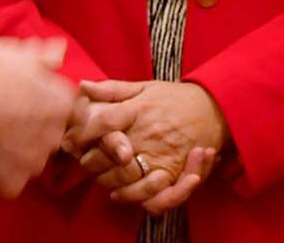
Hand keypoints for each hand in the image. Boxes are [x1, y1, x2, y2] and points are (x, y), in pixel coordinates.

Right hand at [0, 37, 74, 197]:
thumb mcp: (13, 54)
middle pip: (48, 134)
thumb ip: (42, 56)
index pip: (61, 105)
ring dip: (16, 152)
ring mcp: (34, 163)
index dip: (40, 101)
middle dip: (32, 128)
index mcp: (60, 102)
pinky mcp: (13, 185)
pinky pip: (9, 179)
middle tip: (3, 119)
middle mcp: (54, 135)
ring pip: (29, 159)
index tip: (20, 99)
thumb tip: (59, 50)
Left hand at [69, 80, 227, 212]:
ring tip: (99, 177)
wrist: (214, 109)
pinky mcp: (174, 172)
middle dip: (89, 160)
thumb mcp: (145, 87)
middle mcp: (148, 134)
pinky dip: (133, 198)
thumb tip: (83, 85)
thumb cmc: (175, 97)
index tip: (70, 139)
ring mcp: (162, 155)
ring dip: (106, 180)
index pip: (102, 122)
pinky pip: (152, 194)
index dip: (81, 133)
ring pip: (125, 177)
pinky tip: (119, 194)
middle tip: (81, 160)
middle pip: (108, 155)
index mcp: (139, 110)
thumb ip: (113, 89)